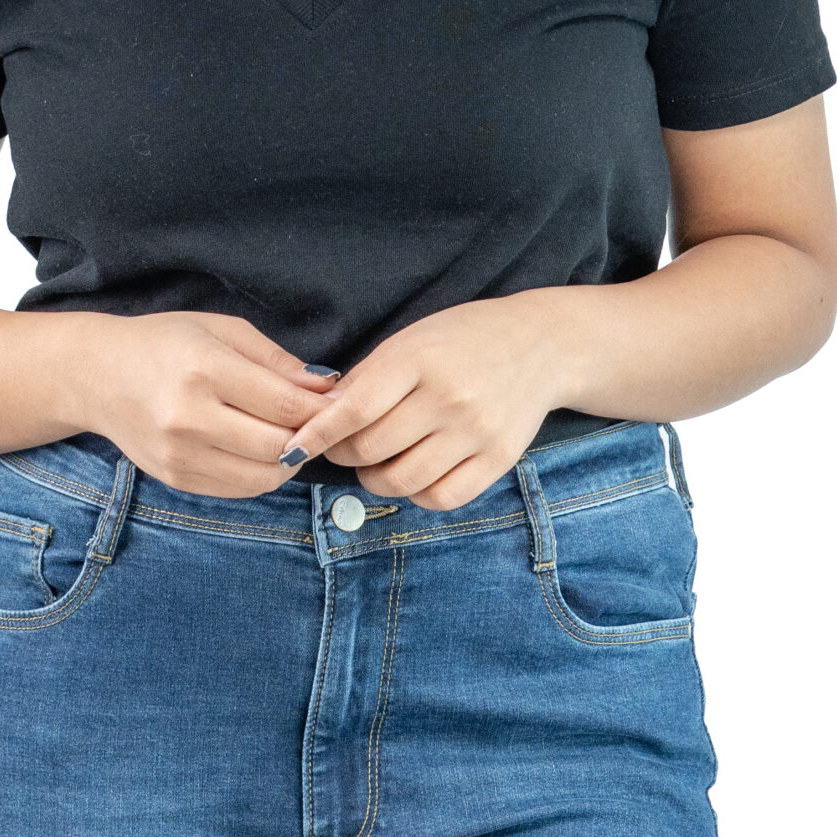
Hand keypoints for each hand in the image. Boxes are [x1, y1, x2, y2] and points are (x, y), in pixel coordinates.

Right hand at [77, 311, 337, 498]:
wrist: (98, 376)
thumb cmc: (165, 343)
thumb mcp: (221, 330)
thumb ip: (276, 360)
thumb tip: (326, 386)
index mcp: (203, 370)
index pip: (283, 404)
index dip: (322, 408)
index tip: (339, 402)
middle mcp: (189, 418)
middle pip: (278, 445)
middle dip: (310, 435)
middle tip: (322, 421)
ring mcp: (180, 455)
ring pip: (264, 476)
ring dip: (290, 460)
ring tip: (292, 436)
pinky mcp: (177, 478)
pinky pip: (240, 489)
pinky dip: (263, 474)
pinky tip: (263, 450)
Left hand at [274, 295, 570, 510]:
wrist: (541, 345)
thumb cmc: (464, 339)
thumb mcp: (411, 340)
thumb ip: (368, 378)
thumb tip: (318, 418)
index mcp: (420, 359)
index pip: (355, 409)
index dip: (318, 434)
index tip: (295, 446)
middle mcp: (449, 397)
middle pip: (372, 450)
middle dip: (343, 455)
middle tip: (340, 447)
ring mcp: (477, 432)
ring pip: (402, 481)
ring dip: (375, 480)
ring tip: (375, 463)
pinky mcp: (498, 459)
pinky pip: (441, 498)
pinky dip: (416, 494)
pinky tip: (413, 474)